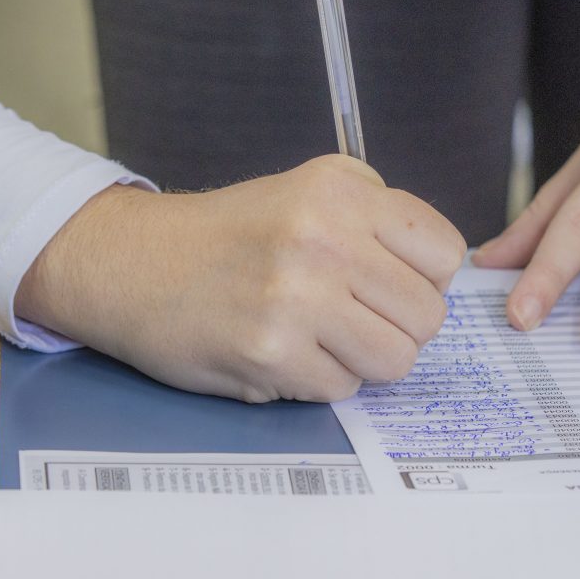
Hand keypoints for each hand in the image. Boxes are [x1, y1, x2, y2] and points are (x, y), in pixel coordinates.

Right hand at [16, 154, 466, 402]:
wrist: (133, 263)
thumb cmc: (230, 234)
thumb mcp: (310, 189)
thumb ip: (380, 220)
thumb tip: (442, 276)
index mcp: (342, 191)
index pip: (446, 254)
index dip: (426, 279)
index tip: (391, 284)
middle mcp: (324, 237)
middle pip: (428, 316)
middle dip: (397, 326)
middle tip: (352, 318)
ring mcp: (298, 297)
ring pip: (395, 360)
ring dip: (364, 360)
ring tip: (322, 338)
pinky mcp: (271, 352)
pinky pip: (342, 390)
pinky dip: (319, 381)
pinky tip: (284, 353)